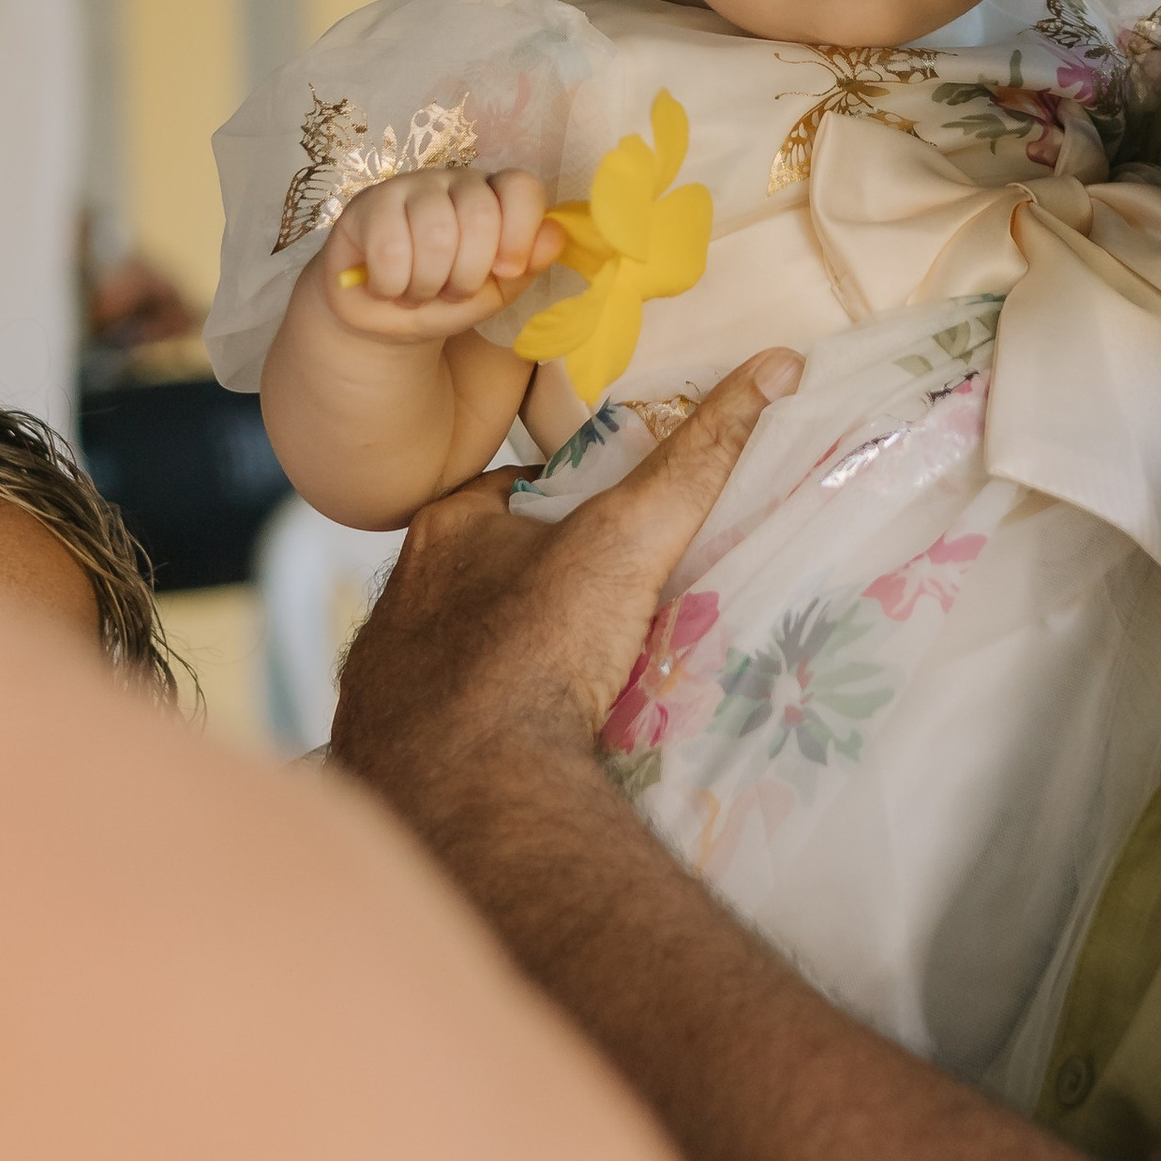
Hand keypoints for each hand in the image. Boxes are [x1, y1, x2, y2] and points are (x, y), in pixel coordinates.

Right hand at [319, 166, 561, 346]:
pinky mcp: (370, 204)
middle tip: (452, 291)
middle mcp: (456, 181)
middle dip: (468, 274)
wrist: (384, 320)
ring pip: (436, 233)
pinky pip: (390, 246)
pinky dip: (393, 283)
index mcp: (495, 196)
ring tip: (419, 291)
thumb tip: (554, 234)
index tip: (507, 272)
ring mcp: (411, 186)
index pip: (522, 188)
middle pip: (480, 215)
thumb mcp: (496, 291)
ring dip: (428, 284)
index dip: (520, 234)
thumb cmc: (445, 298)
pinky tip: (388, 286)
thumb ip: (530, 264)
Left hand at [331, 346, 802, 828]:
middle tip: (602, 614)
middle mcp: (399, 598)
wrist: (463, 796)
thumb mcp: (629, 537)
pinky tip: (525, 744)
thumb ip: (696, 457)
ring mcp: (387, 680)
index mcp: (442, 532)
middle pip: (487, 573)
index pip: (514, 494)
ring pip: (459, 649)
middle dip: (535, 587)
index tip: (617, 530)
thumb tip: (773, 364)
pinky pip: (442, 721)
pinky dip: (479, 724)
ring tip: (573, 684)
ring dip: (506, 660)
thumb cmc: (533, 648)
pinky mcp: (387, 749)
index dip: (569, 506)